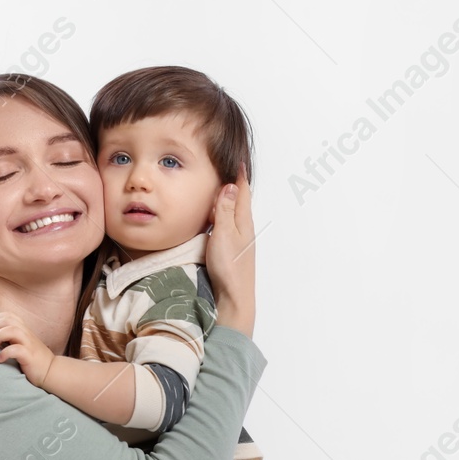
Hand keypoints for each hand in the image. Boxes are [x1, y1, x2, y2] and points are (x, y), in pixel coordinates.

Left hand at [0, 312, 55, 385]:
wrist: (51, 371)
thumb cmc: (32, 359)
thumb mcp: (22, 343)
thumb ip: (11, 337)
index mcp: (24, 329)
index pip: (8, 315)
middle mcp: (26, 334)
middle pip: (8, 320)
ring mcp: (29, 344)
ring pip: (12, 330)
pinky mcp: (30, 356)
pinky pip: (16, 350)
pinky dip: (4, 353)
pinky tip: (0, 359)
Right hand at [204, 165, 254, 335]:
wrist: (233, 299)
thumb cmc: (230, 268)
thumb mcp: (224, 234)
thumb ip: (225, 210)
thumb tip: (231, 186)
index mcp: (243, 222)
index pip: (243, 192)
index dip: (239, 176)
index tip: (237, 161)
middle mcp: (243, 230)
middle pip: (239, 202)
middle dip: (234, 185)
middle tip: (228, 170)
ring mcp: (238, 242)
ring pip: (233, 215)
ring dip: (227, 201)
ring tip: (220, 189)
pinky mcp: (231, 252)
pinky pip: (227, 227)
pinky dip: (222, 217)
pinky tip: (215, 220)